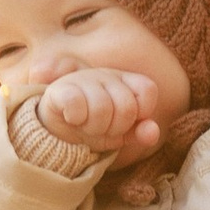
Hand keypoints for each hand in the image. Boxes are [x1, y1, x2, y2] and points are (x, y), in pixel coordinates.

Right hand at [31, 68, 164, 156]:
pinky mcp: (60, 89)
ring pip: (102, 108)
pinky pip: (76, 105)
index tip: (127, 123)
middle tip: (103, 128)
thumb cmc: (93, 128)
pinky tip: (72, 118)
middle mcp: (105, 75)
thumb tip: (152, 133)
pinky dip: (76, 119)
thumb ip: (140, 132)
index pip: (147, 90)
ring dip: (94, 127)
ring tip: (86, 125)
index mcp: (124, 81)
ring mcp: (82, 79)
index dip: (141, 113)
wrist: (57, 132)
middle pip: (126, 106)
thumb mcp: (121, 134)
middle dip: (116, 128)